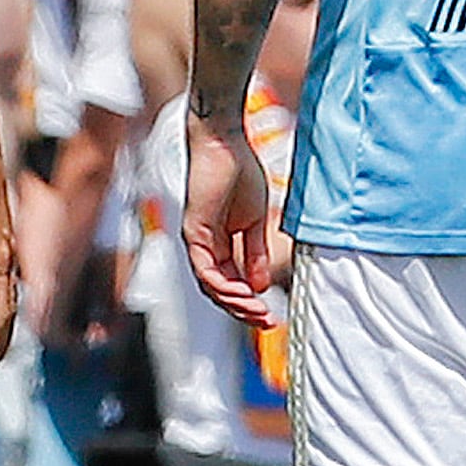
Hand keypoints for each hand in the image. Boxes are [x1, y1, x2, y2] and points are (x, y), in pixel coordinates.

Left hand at [184, 113, 277, 328]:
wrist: (226, 143)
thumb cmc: (240, 173)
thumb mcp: (255, 222)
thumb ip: (254, 254)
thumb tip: (258, 286)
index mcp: (220, 244)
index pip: (230, 283)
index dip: (249, 301)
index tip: (271, 314)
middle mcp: (205, 246)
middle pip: (218, 291)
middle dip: (243, 310)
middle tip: (267, 321)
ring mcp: (197, 241)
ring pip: (210, 286)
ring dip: (234, 303)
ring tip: (258, 311)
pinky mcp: (194, 232)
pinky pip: (205, 270)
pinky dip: (223, 285)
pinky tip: (244, 293)